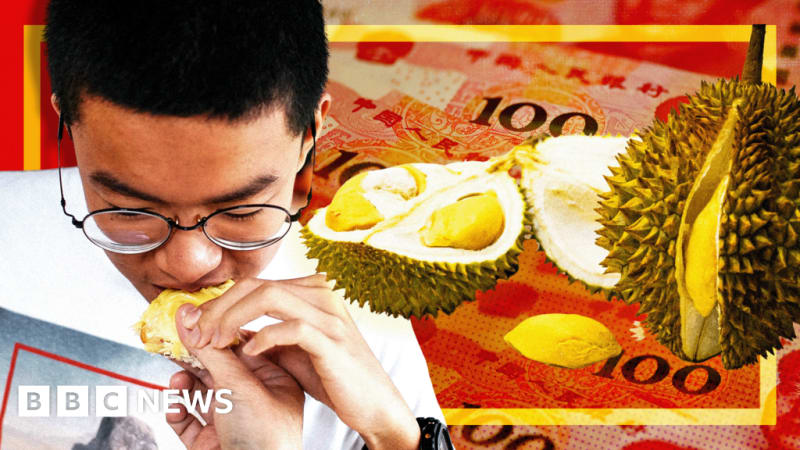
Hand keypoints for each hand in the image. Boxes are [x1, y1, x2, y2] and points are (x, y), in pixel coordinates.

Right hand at [166, 304, 304, 449]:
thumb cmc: (265, 440)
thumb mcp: (239, 385)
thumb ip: (210, 350)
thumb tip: (189, 316)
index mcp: (274, 381)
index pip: (241, 346)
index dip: (216, 332)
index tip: (193, 318)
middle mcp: (253, 399)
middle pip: (216, 366)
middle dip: (194, 356)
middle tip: (173, 339)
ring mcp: (229, 419)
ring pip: (197, 390)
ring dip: (183, 382)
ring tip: (177, 376)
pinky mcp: (207, 440)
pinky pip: (185, 417)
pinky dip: (177, 408)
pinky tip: (176, 403)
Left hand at [180, 274, 420, 449]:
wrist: (373, 402)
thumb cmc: (334, 375)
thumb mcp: (293, 349)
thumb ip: (265, 332)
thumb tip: (223, 328)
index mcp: (310, 291)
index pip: (253, 283)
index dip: (219, 302)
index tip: (198, 325)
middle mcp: (320, 294)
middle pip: (254, 285)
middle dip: (218, 307)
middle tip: (198, 332)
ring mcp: (328, 315)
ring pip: (267, 297)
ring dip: (232, 318)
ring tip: (216, 341)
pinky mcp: (332, 340)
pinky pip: (291, 327)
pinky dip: (264, 338)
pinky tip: (250, 353)